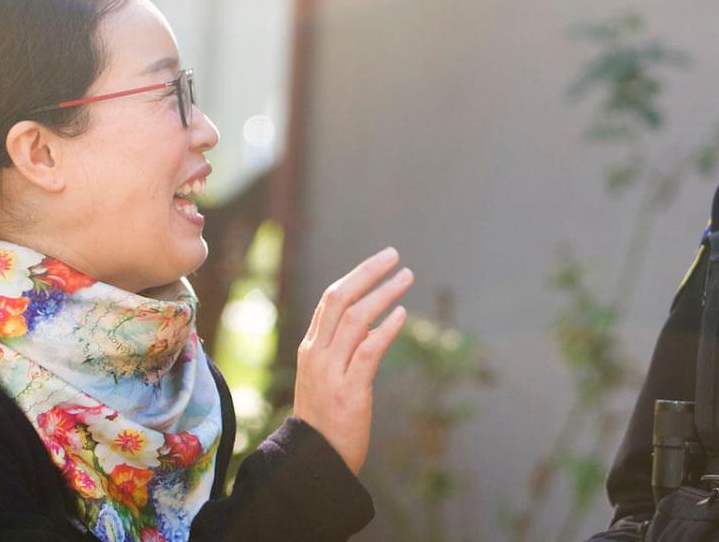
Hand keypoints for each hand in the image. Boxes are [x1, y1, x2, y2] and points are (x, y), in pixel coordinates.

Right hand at [293, 247, 411, 473]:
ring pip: (354, 319)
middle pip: (339, 299)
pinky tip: (402, 315)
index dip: (357, 276)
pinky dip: (384, 330)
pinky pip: (366, 351)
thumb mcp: (327, 377)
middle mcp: (317, 354)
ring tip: (407, 278)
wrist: (313, 462)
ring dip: (383, 294)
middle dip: (368, 273)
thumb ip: (342, 349)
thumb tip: (372, 321)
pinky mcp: (348, 391)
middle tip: (394, 255)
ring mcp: (330, 372)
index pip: (331, 300)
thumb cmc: (326, 421)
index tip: (380, 261)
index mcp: (311, 348)